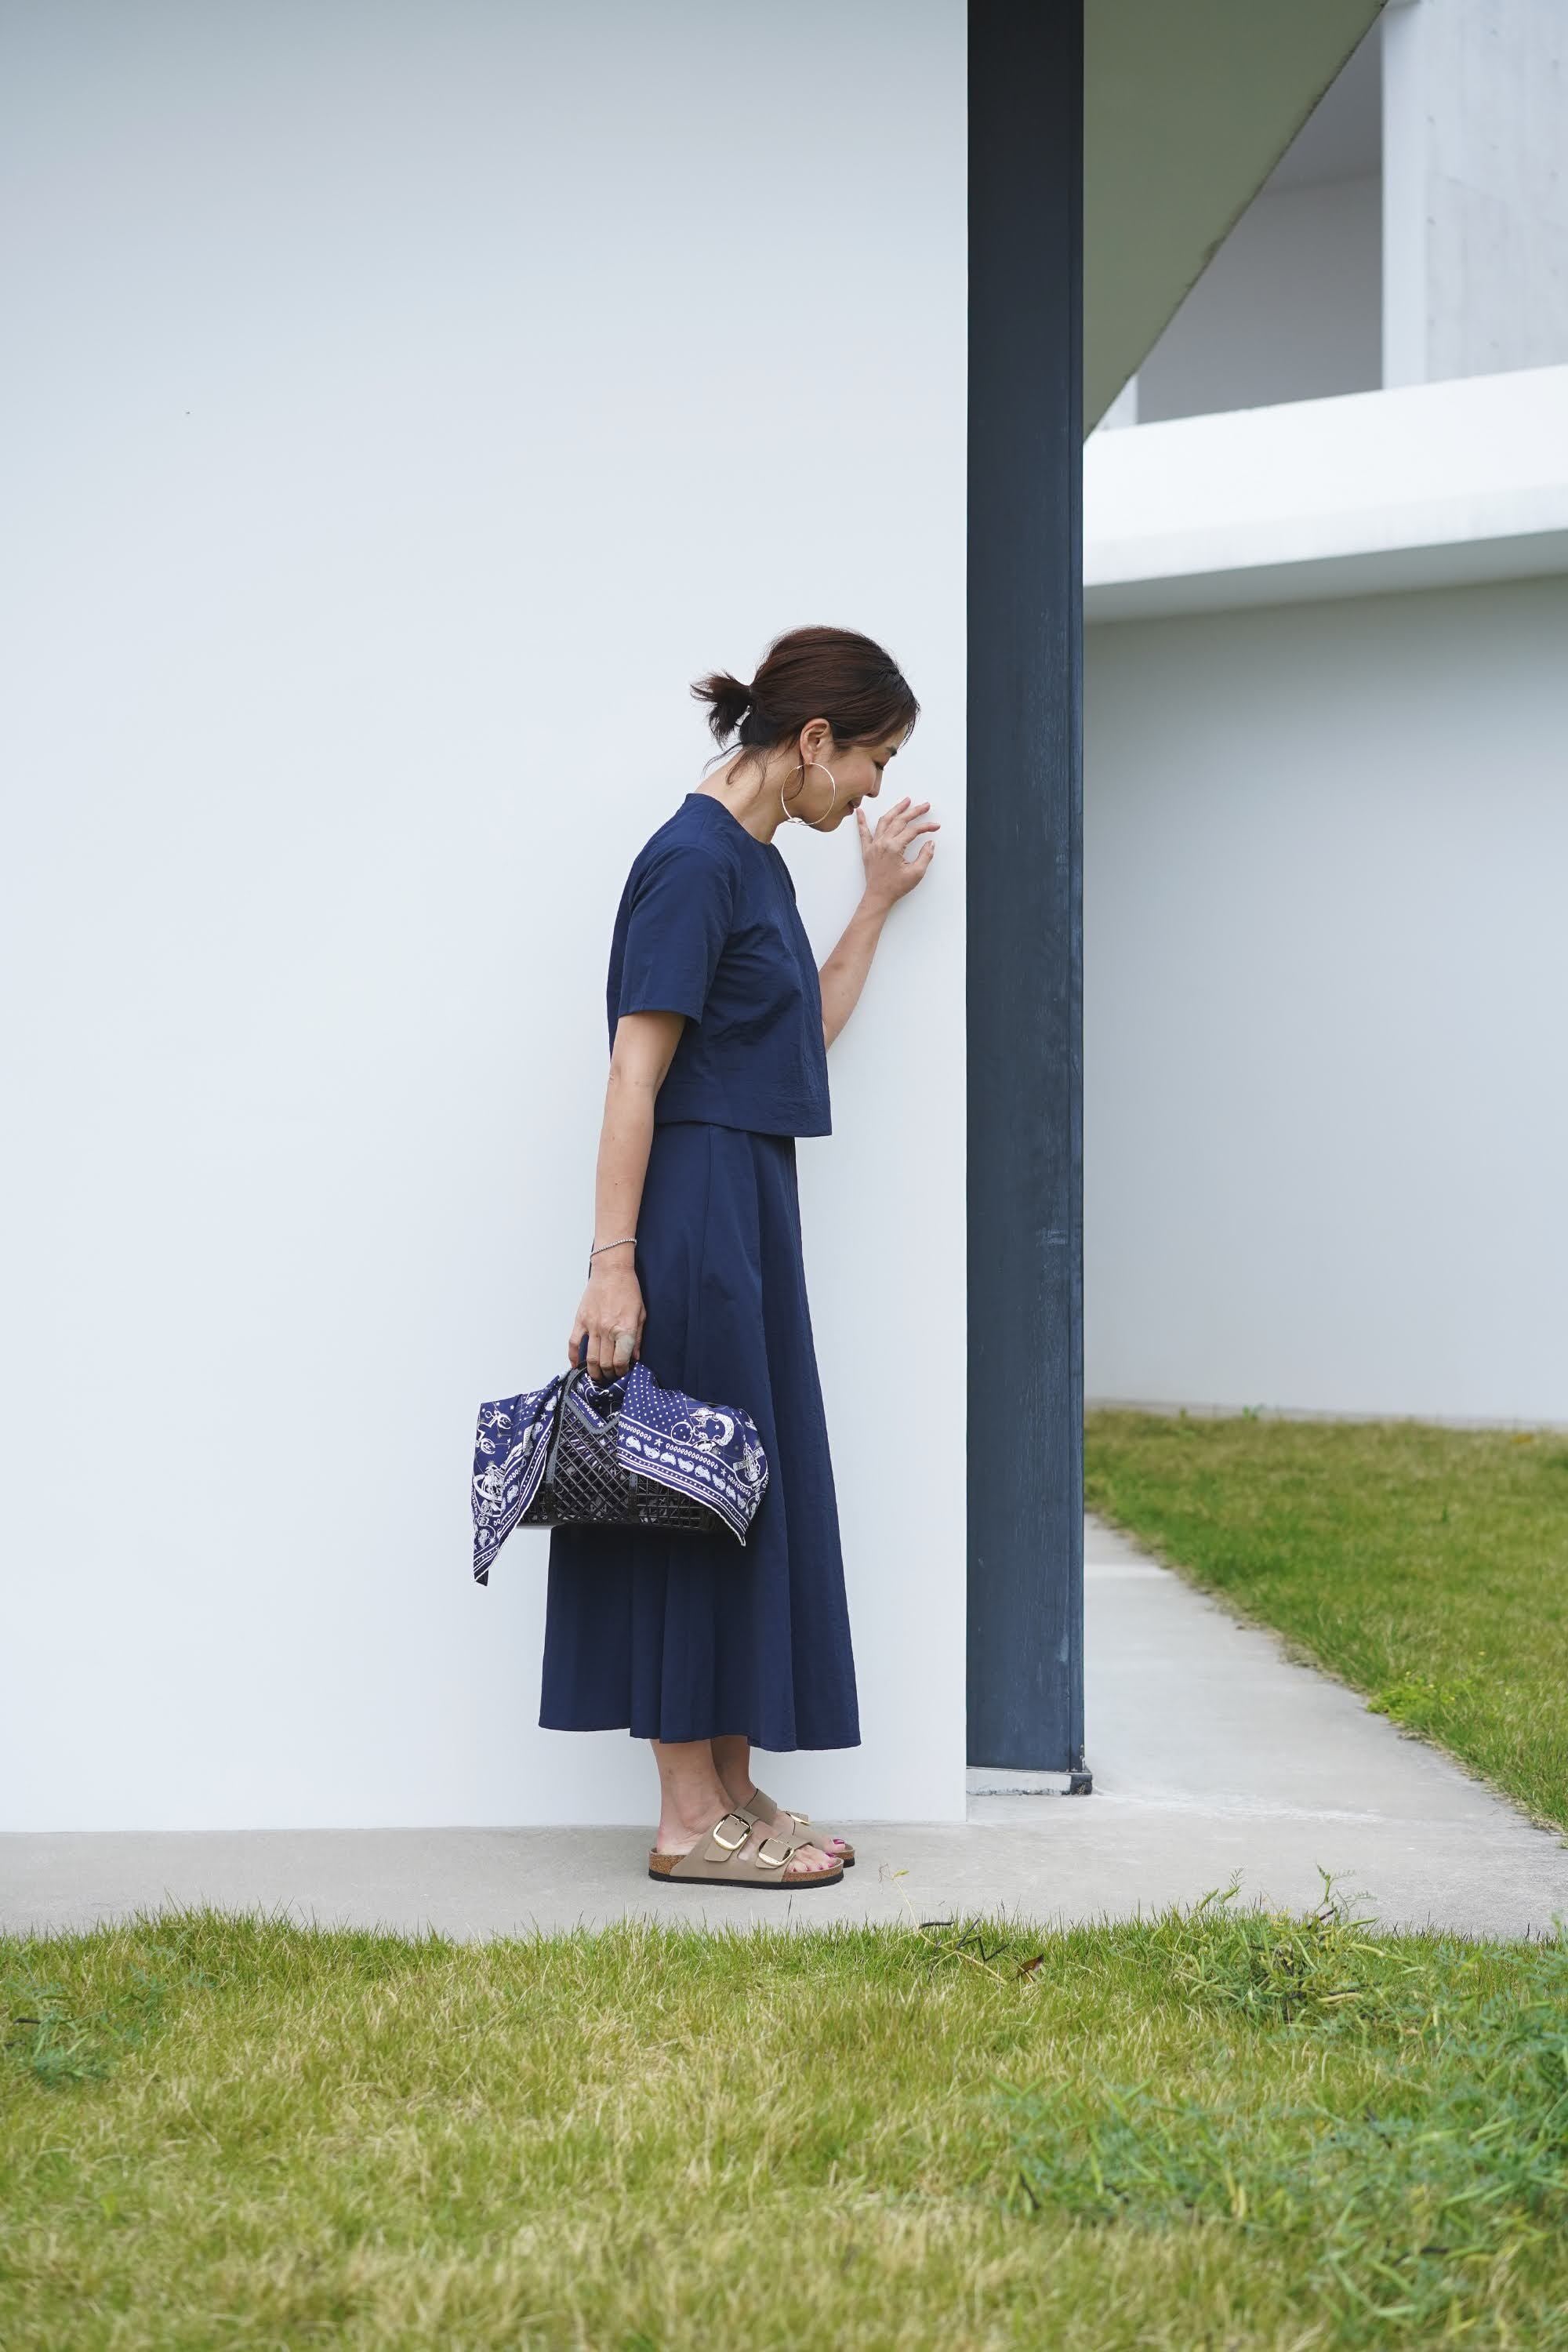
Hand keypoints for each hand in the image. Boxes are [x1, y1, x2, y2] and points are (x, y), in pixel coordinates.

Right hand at [569, 1258, 644, 1382]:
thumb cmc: (629, 1290)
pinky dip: (573, 1356)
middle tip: (610, 1377)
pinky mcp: (581, 1320)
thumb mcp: (641, 1314)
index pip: (621, 1360)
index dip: (622, 1371)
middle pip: (605, 1363)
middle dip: (609, 1374)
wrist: (612, 1270)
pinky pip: (573, 1342)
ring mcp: (592, 1326)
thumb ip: (638, 1338)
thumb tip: (635, 1357)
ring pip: (590, 1357)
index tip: (623, 1372)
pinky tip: (575, 1365)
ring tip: (597, 1377)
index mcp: (625, 1329)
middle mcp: (608, 1330)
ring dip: (593, 1371)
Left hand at [858, 797, 938, 909]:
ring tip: (905, 802)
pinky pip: (863, 832)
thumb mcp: (916, 873)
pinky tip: (860, 812)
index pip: (913, 831)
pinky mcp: (867, 850)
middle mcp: (882, 843)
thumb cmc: (895, 887)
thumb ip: (925, 856)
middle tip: (925, 805)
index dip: (926, 827)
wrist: (878, 897)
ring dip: (895, 809)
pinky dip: (861, 821)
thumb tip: (930, 843)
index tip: (935, 826)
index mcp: (894, 847)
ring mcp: (874, 845)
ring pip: (885, 821)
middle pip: (900, 821)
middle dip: (914, 811)